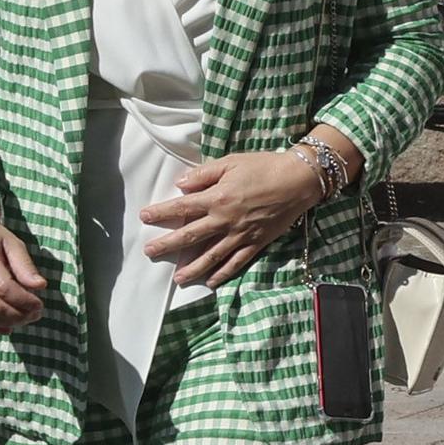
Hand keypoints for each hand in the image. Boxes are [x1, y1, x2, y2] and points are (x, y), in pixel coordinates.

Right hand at [0, 202, 46, 332]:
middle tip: (37, 313)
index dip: (25, 300)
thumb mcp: (12, 242)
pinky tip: (7, 327)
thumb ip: (25, 265)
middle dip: (19, 315)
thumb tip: (41, 286)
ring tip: (25, 319)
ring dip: (7, 323)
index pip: (4, 288)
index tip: (40, 303)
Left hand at [140, 151, 327, 288]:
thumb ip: (204, 174)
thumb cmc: (265, 167)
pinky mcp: (257, 242)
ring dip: (193, 267)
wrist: (299, 180)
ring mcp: (241, 234)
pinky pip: (237, 261)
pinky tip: (212, 281)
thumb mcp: (232, 162)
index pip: (182, 207)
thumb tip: (181, 185)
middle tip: (150, 252)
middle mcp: (226, 220)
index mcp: (217, 198)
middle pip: (191, 235)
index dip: (162, 212)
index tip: (145, 217)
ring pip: (212, 255)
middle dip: (168, 244)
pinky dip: (224, 273)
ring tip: (178, 278)